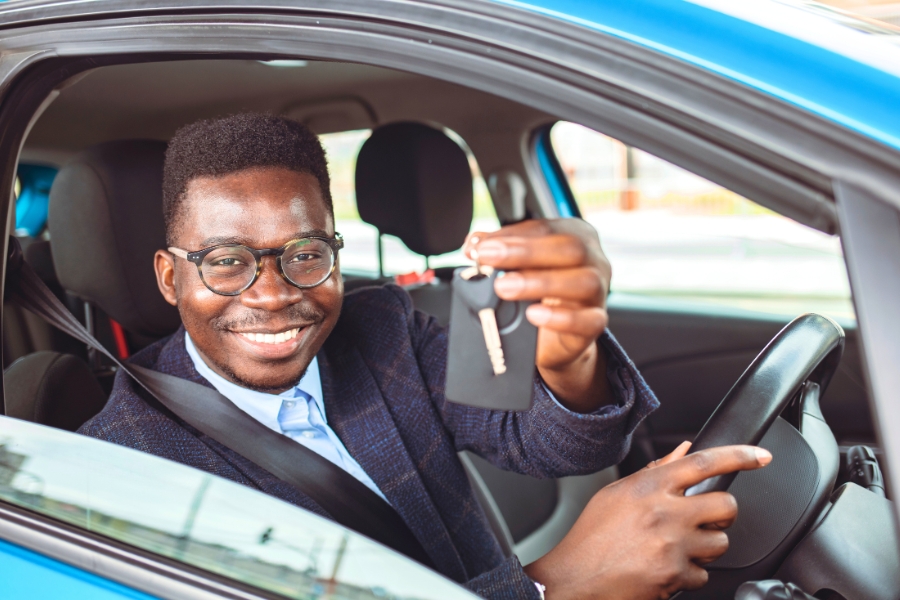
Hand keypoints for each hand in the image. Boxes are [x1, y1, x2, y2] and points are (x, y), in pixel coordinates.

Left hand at [465, 219, 610, 410]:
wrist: (555, 338)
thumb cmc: (540, 293)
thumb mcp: (519, 268)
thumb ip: (500, 253)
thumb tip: (474, 244)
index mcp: (575, 235)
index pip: (544, 228)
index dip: (511, 235)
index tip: (481, 246)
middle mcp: (593, 259)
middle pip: (569, 248)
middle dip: (524, 252)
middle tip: (488, 258)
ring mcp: (599, 291)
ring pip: (582, 282)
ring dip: (540, 282)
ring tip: (504, 287)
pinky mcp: (596, 322)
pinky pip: (588, 320)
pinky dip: (561, 317)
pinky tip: (534, 314)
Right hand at [523, 444, 772, 599]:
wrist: (575, 578)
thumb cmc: (593, 535)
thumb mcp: (617, 493)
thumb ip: (654, 471)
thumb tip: (684, 451)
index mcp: (649, 486)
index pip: (703, 462)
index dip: (738, 456)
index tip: (760, 456)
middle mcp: (663, 512)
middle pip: (725, 505)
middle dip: (722, 514)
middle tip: (705, 520)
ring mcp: (671, 545)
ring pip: (720, 543)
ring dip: (706, 547)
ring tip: (677, 548)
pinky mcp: (674, 575)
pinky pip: (704, 575)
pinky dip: (689, 575)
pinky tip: (666, 568)